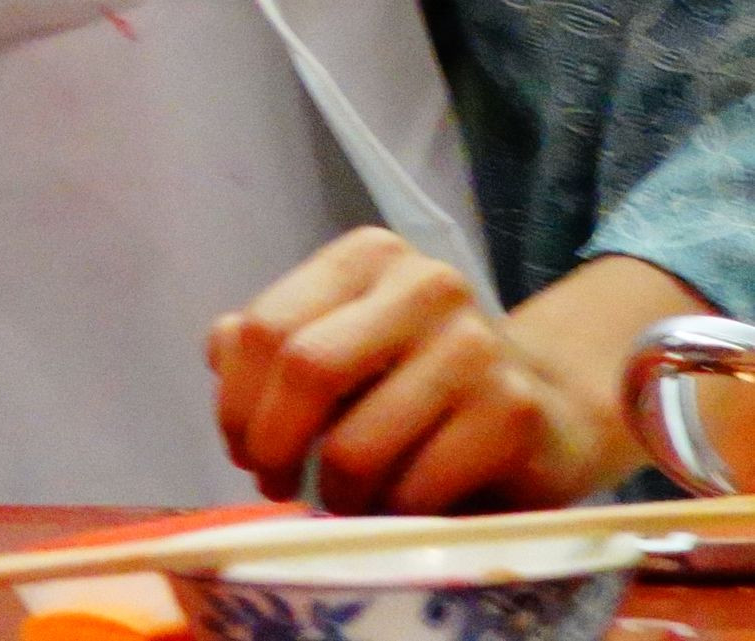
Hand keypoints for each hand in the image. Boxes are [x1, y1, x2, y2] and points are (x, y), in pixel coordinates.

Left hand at [209, 228, 627, 512]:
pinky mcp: (513, 412)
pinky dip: (391, 511)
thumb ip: (270, 344)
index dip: (237, 400)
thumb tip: (220, 353)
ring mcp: (476, 345)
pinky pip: (415, 486)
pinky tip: (398, 505)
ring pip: (356, 443)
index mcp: (368, 256)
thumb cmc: (418, 382)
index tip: (240, 446)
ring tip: (341, 499)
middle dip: (272, 444)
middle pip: (306, 370)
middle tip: (275, 481)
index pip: (265, 327)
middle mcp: (425, 284)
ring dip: (335, 491)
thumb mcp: (340, 345)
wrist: (548, 415)